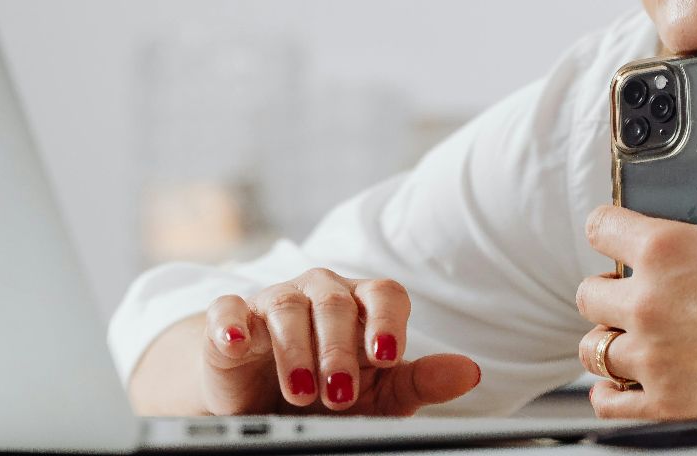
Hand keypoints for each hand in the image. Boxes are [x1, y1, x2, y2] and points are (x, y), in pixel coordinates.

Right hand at [200, 267, 481, 414]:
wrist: (265, 403)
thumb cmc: (331, 390)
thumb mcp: (381, 394)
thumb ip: (421, 380)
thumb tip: (470, 372)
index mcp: (362, 305)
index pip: (383, 294)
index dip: (386, 321)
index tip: (389, 356)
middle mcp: (320, 293)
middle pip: (334, 301)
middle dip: (338, 348)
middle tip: (340, 393)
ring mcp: (274, 301)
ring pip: (286, 305)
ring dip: (294, 350)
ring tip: (301, 391)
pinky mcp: (231, 318)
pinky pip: (227, 309)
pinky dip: (230, 323)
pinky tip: (236, 341)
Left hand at [574, 142, 696, 418]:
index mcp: (665, 248)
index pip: (599, 226)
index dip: (608, 226)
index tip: (618, 233)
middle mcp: (648, 302)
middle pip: (589, 292)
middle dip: (610, 289)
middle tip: (636, 291)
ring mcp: (654, 355)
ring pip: (593, 347)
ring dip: (609, 337)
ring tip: (632, 335)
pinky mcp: (668, 400)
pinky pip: (610, 399)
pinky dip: (610, 389)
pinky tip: (620, 380)